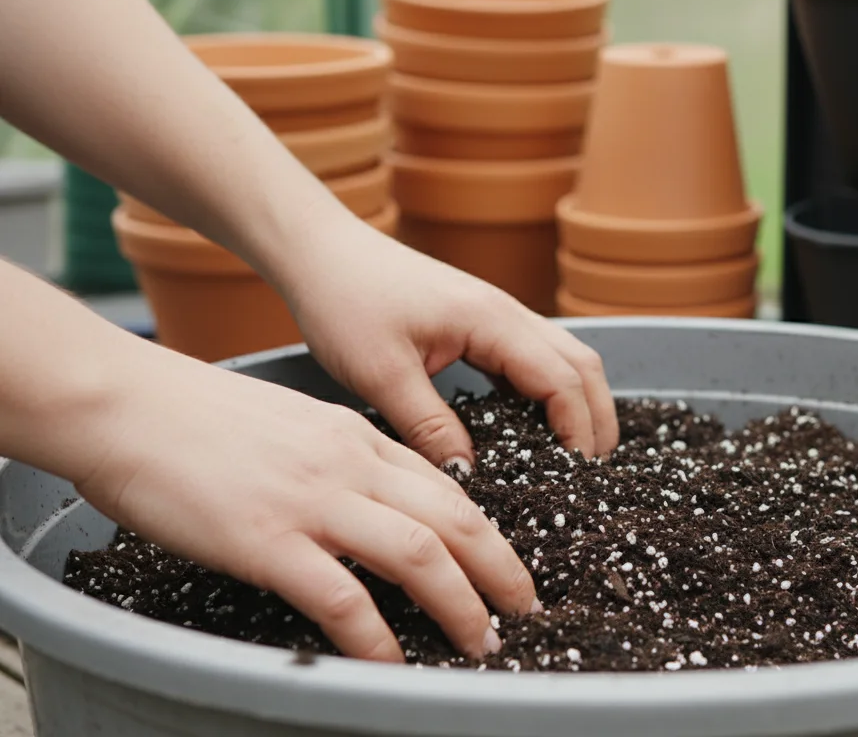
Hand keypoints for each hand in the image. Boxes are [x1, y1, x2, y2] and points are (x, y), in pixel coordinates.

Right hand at [77, 347, 535, 661]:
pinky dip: (376, 638)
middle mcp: (349, 465)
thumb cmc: (195, 417)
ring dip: (461, 604)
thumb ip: (336, 459)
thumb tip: (365, 501)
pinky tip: (391, 664)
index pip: (444, 486)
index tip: (504, 565)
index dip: (485, 531)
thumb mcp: (291, 424)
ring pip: (419, 554)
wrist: (124, 404)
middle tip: (522, 610)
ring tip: (480, 643)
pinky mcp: (267, 540)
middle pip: (454, 519)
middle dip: (500, 570)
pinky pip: (342, 598)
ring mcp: (312, 502)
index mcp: (355, 437)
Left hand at [274, 218, 619, 469]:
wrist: (319, 252)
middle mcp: (507, 313)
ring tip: (574, 455)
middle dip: (596, 418)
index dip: (578, 430)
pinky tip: (532, 427)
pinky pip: (535, 358)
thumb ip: (428, 425)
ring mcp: (498, 314)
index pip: (562, 380)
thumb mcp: (380, 374)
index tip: (578, 475)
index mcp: (491, 321)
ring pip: (565, 358)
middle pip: (582, 366)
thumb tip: (467, 475)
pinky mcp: (481, 321)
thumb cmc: (345, 302)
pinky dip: (550, 392)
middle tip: (591, 473)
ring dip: (579, 403)